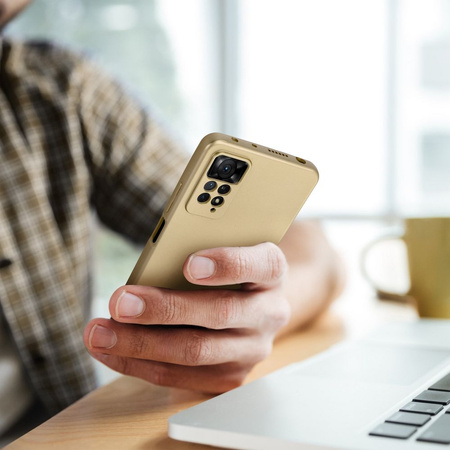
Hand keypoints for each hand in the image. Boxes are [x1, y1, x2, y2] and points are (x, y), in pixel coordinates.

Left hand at [83, 242, 290, 392]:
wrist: (254, 305)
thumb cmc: (226, 271)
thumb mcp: (223, 250)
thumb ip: (196, 252)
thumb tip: (146, 272)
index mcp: (271, 271)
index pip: (261, 264)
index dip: (227, 264)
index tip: (188, 264)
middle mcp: (269, 312)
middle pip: (220, 313)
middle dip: (164, 309)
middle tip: (121, 302)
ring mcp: (253, 348)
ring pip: (196, 351)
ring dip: (141, 343)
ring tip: (100, 331)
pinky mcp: (231, 376)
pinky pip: (182, 376)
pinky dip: (140, 364)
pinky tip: (112, 350)